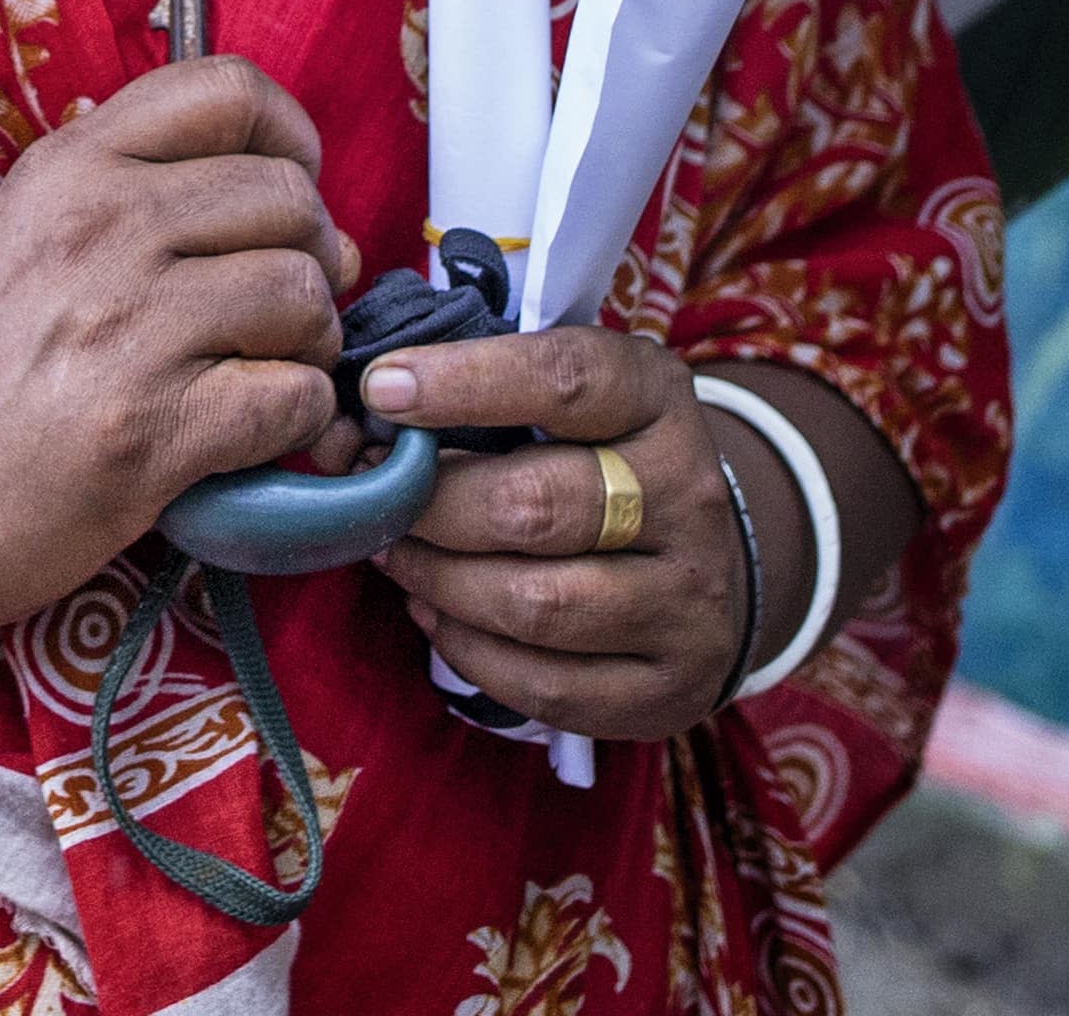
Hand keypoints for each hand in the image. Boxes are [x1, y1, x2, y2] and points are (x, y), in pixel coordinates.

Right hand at [0, 57, 352, 672]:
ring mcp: (126, 326)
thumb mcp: (32, 233)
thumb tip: (317, 220)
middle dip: (312, 259)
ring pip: (305, 295)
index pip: (230, 91)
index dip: (289, 140)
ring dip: (311, 345)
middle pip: (291, 199)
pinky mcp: (149, 429)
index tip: (281, 196)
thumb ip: (143, 193)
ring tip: (264, 372)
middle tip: (276, 313)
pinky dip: (296, 420)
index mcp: (72, 167)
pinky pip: (295, 397)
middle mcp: (101, 227)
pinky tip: (248, 431)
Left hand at [362, 327, 744, 741]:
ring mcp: (688, 603)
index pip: (566, 380)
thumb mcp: (570, 399)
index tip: (379, 389)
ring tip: (393, 553)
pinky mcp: (669, 688)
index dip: (464, 382)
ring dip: (438, 580)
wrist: (703, 567)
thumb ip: (485, 391)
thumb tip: (364, 407)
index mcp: (659, 400)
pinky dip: (467, 649)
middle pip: (536, 505)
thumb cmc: (601, 461)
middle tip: (372, 494)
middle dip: (431, 503)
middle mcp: (690, 498)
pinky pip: (544, 685)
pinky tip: (434, 611)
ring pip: (535, 604)